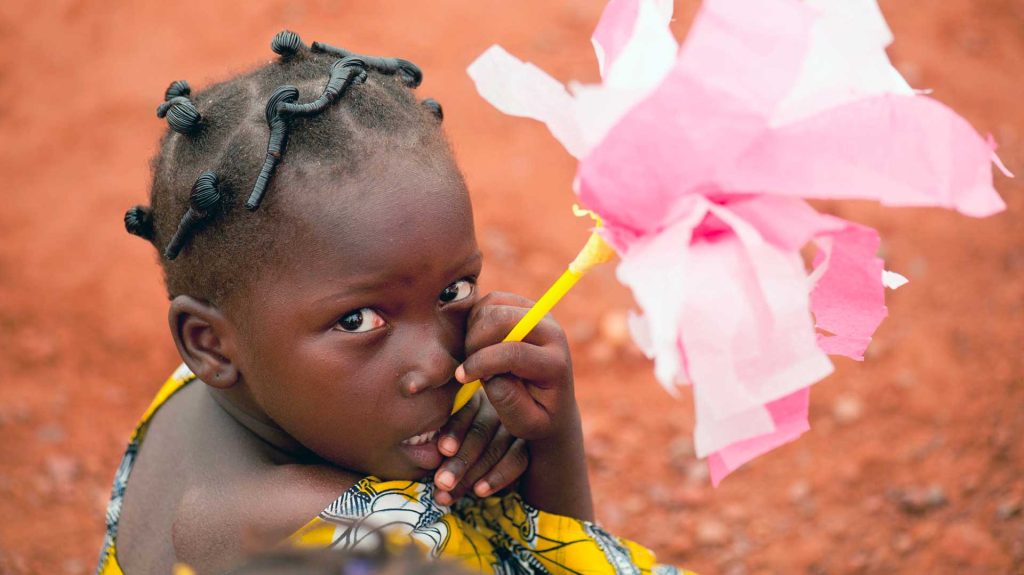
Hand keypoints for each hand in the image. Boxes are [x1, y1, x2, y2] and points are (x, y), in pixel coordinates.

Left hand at [432, 390, 527, 504]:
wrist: (485, 458)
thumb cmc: (450, 445)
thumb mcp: (438, 434)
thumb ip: (431, 439)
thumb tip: (424, 455)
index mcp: (473, 397)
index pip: (465, 412)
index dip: (454, 431)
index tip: (443, 450)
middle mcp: (496, 407)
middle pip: (480, 431)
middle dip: (459, 461)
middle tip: (442, 482)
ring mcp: (514, 425)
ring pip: (496, 448)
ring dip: (473, 474)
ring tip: (449, 494)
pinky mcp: (526, 445)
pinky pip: (517, 460)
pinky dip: (498, 477)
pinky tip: (480, 491)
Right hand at [455, 291, 591, 518]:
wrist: (553, 403)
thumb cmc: (537, 417)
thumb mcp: (526, 423)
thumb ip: (510, 402)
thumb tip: (491, 375)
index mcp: (555, 363)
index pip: (513, 352)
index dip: (481, 363)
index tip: (461, 378)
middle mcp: (552, 332)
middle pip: (503, 318)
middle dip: (475, 341)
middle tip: (466, 365)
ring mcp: (539, 314)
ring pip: (495, 305)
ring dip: (474, 329)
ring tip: (473, 356)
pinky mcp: (525, 306)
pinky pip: (492, 300)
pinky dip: (476, 317)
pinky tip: (476, 343)